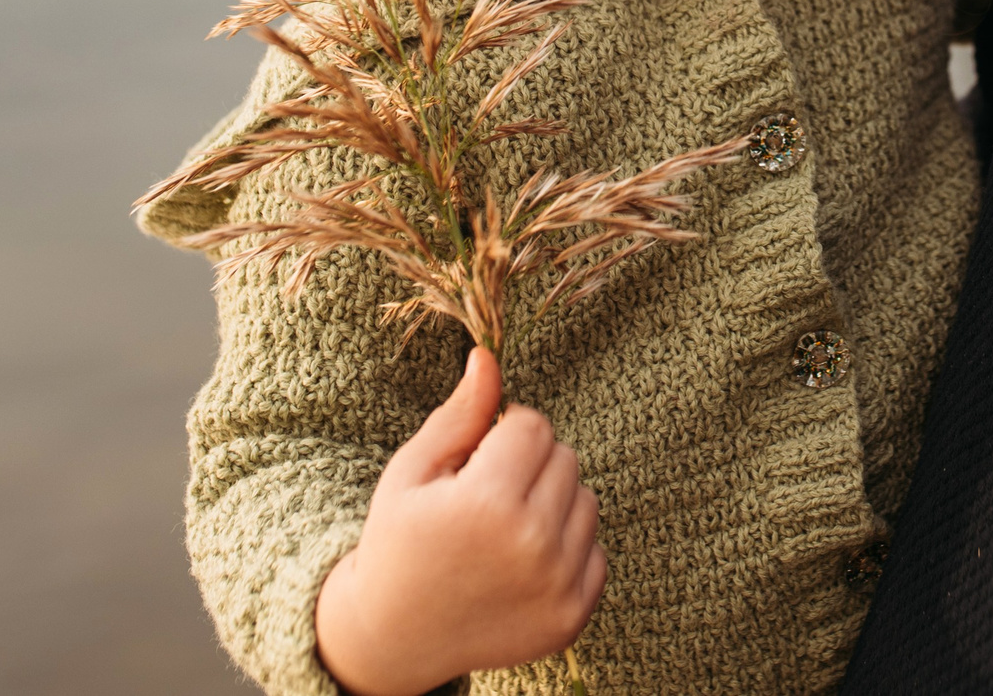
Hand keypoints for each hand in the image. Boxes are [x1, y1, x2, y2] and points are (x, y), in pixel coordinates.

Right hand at [316, 348, 606, 695]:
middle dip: (529, 465)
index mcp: (486, 504)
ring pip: (586, 498)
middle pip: (565, 457)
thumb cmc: (400, 542)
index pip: (534, 425)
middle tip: (485, 499)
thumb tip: (488, 357)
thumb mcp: (413, 472)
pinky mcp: (573, 614)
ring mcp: (557, 585)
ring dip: (553, 502)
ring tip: (504, 530)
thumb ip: (460, 415)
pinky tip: (522, 563)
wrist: (396, 636)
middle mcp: (531, 545)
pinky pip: (596, 547)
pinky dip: (567, 547)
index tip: (476, 460)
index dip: (503, 433)